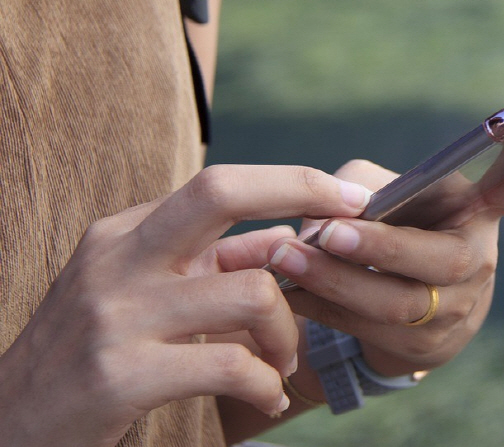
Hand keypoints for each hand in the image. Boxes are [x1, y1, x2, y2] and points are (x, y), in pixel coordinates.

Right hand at [0, 165, 372, 446]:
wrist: (14, 419)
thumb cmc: (93, 351)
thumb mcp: (142, 292)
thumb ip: (207, 266)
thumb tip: (283, 243)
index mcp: (126, 233)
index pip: (219, 184)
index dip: (290, 181)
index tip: (346, 194)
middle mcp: (119, 259)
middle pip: (220, 193)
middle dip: (299, 194)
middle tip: (348, 229)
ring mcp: (117, 314)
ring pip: (250, 292)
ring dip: (288, 333)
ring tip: (282, 362)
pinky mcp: (121, 375)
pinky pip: (231, 365)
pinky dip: (266, 383)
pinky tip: (266, 398)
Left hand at [268, 129, 503, 375]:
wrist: (395, 305)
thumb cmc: (391, 228)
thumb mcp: (384, 193)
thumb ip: (359, 187)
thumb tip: (327, 213)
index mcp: (479, 211)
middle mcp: (476, 262)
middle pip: (440, 259)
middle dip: (380, 247)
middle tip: (327, 233)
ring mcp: (455, 312)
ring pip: (397, 303)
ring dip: (335, 281)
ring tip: (286, 260)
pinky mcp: (423, 348)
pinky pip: (368, 329)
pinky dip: (323, 308)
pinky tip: (288, 292)